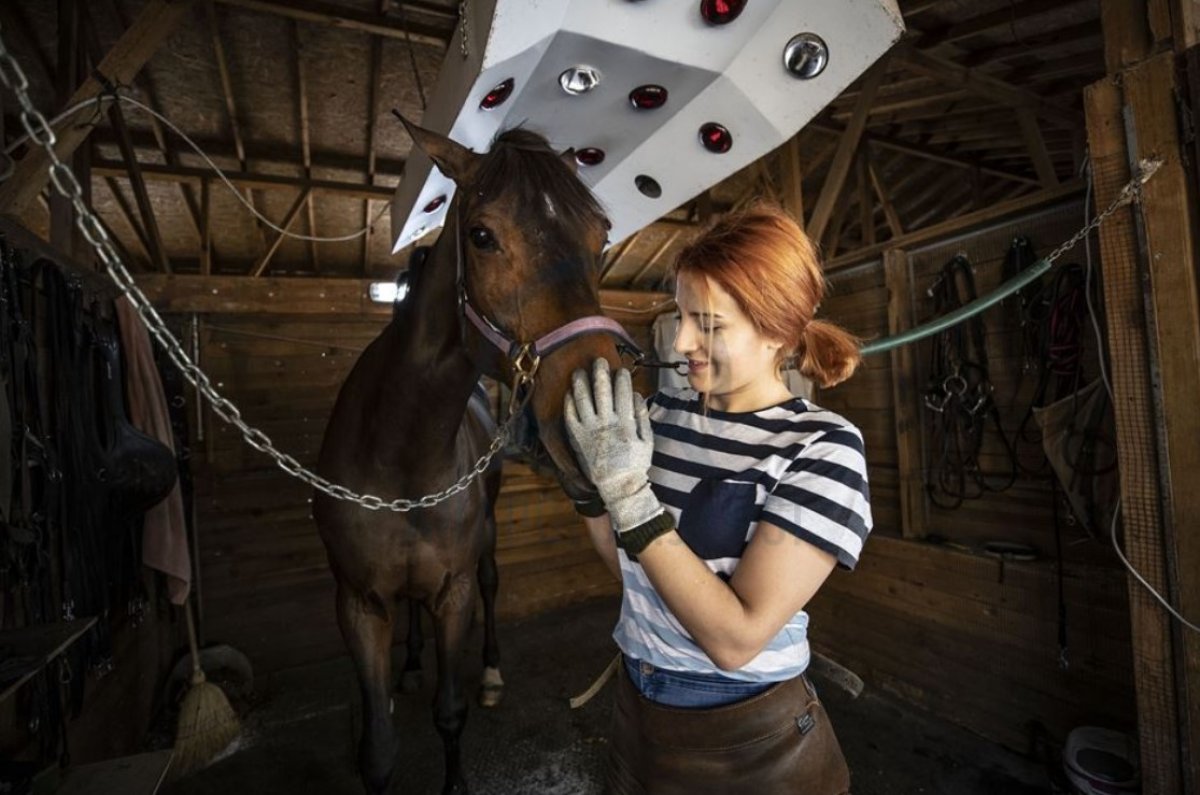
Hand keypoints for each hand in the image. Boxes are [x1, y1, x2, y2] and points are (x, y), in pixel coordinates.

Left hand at [563, 359, 662, 533]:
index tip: (621, 369)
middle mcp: (606, 424)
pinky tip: (570, 393)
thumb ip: (642, 417)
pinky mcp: (578, 438)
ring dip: (581, 384)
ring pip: (583, 401)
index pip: (623, 394)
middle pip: (602, 392)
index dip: (621, 379)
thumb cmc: (635, 463)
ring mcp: (590, 430)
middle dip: (600, 374)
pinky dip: (570, 403)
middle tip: (598, 361)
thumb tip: (637, 395)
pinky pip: (571, 417)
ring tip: (580, 372)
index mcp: (625, 423)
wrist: (617, 485)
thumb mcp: (647, 440)